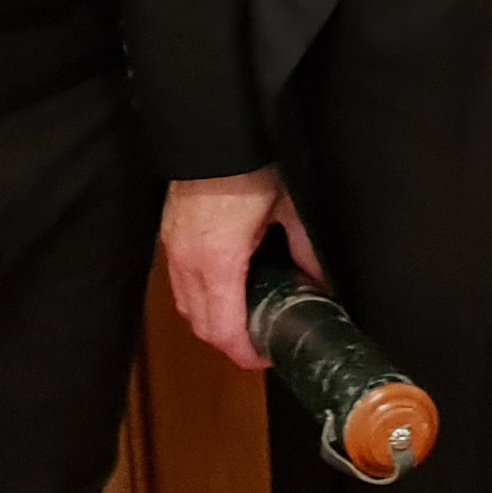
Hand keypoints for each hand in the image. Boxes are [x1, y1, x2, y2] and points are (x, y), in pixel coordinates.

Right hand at [162, 166, 324, 371]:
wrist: (215, 132)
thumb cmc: (249, 166)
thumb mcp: (290, 209)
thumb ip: (305, 251)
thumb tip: (320, 282)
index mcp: (217, 262)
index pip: (222, 329)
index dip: (243, 353)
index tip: (264, 359)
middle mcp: (187, 262)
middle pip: (200, 326)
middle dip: (229, 342)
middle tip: (261, 343)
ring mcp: (173, 249)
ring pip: (186, 306)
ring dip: (212, 321)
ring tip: (246, 319)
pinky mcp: (171, 236)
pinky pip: (180, 283)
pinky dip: (200, 298)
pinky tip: (227, 288)